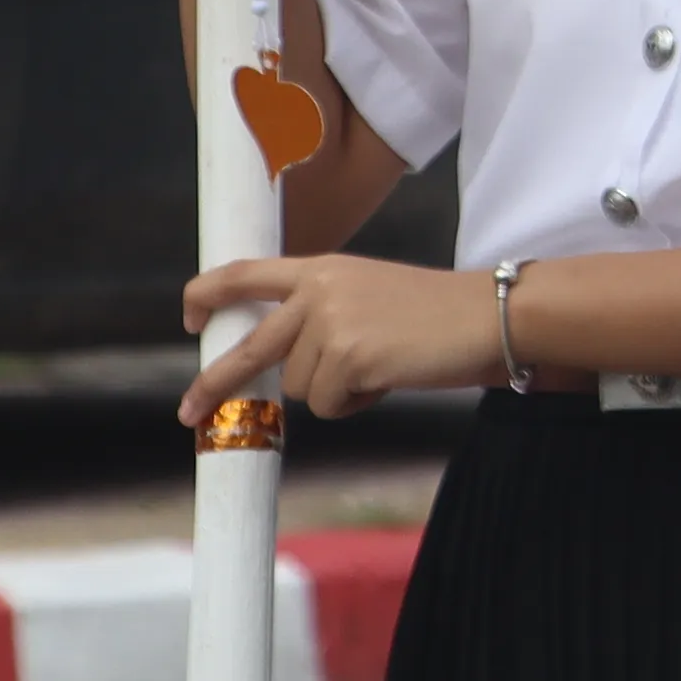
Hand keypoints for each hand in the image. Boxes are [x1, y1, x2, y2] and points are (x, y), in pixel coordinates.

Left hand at [181, 252, 497, 421]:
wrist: (491, 314)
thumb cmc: (440, 314)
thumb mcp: (371, 294)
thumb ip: (323, 314)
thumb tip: (281, 364)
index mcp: (322, 268)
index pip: (245, 273)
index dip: (207, 295)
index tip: (190, 318)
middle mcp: (318, 291)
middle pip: (247, 347)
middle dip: (214, 385)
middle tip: (190, 412)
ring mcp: (331, 323)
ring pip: (299, 386)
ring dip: (334, 390)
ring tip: (381, 367)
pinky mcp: (349, 357)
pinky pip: (330, 404)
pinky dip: (357, 403)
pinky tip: (390, 378)